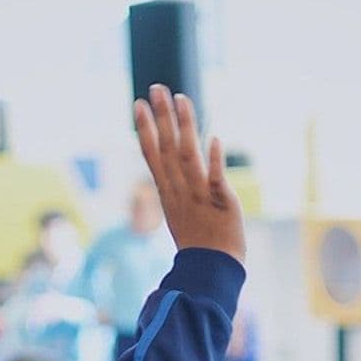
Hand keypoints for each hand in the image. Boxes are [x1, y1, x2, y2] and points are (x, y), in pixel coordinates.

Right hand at [134, 84, 243, 261]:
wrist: (211, 272)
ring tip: (182, 99)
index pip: (153, 155)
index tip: (138, 104)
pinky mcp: (223, 204)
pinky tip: (214, 139)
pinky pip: (217, 181)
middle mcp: (181, 191)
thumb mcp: (179, 212)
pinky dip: (215, 161)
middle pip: (168, 149)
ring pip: (190, 157)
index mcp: (168, 192)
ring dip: (185, 128)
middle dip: (161, 118)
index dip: (145, 128)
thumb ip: (175, 187)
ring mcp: (200, 197)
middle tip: (156, 88)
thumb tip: (170, 170)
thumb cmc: (198, 244)